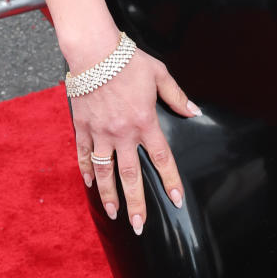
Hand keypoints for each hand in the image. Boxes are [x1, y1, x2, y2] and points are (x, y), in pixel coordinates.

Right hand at [71, 47, 199, 232]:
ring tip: (114, 214)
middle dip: (136, 204)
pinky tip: (91, 185)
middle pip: (131, 176)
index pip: (162, 159)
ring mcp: (101, 133)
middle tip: (139, 225)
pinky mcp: (83, 128)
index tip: (177, 200)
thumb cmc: (129, 60)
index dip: (170, 181)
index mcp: (145, 121)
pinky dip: (87, 172)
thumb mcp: (160, 74)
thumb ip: (176, 96)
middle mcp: (123, 133)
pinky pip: (85, 156)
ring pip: (105, 173)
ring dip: (110, 196)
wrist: (95, 51)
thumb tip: (193, 112)